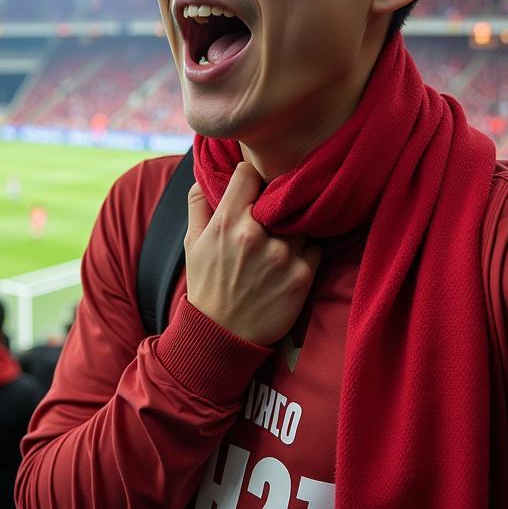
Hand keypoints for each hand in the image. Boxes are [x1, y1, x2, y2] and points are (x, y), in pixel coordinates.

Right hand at [184, 162, 321, 345]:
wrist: (222, 335)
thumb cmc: (207, 284)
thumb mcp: (192, 242)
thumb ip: (198, 203)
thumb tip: (204, 175)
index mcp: (227, 222)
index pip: (249, 173)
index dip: (251, 177)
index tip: (252, 187)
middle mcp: (255, 235)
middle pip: (279, 198)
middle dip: (274, 207)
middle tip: (269, 220)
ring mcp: (282, 255)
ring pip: (299, 223)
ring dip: (291, 231)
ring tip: (277, 248)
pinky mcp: (302, 275)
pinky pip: (314, 247)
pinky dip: (305, 253)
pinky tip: (288, 265)